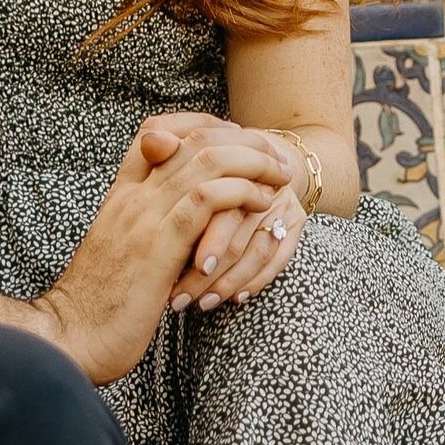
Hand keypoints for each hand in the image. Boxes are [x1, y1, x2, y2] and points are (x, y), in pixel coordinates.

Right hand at [33, 115, 286, 383]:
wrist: (69, 339)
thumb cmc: (95, 309)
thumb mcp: (117, 257)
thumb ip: (141, 234)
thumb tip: (171, 234)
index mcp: (119, 198)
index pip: (156, 132)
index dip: (201, 126)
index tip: (234, 139)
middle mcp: (132, 197)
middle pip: (191, 138)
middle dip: (241, 141)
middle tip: (274, 157)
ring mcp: (144, 217)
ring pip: (206, 161)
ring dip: (253, 162)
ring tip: (278, 177)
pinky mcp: (159, 245)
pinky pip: (207, 199)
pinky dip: (241, 193)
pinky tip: (262, 204)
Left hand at [175, 158, 307, 310]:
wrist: (260, 160)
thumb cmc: (209, 167)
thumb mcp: (188, 159)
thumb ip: (167, 153)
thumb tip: (149, 141)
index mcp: (234, 163)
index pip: (214, 202)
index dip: (192, 235)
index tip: (163, 267)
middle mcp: (261, 181)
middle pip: (235, 231)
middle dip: (201, 271)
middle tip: (175, 298)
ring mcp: (282, 202)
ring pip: (257, 249)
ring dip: (226, 282)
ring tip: (198, 304)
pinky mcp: (295, 222)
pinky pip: (278, 258)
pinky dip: (255, 280)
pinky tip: (235, 298)